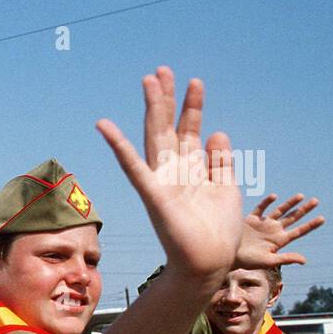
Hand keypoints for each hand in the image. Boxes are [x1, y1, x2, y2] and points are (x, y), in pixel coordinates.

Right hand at [96, 66, 239, 283]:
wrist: (208, 263)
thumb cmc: (217, 233)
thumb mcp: (227, 189)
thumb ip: (220, 162)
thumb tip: (217, 132)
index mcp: (192, 171)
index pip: (190, 131)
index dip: (192, 107)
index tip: (194, 82)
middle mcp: (174, 172)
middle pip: (169, 127)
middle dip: (167, 99)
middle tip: (162, 70)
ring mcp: (161, 181)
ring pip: (155, 137)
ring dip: (152, 108)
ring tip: (149, 80)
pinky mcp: (153, 194)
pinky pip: (133, 167)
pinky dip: (119, 146)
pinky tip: (105, 126)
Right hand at [237, 193, 325, 270]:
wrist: (227, 255)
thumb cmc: (247, 261)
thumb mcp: (268, 261)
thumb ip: (285, 258)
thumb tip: (304, 260)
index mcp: (279, 241)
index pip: (299, 231)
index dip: (311, 225)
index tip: (322, 218)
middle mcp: (273, 231)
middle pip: (293, 218)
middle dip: (305, 210)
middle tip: (316, 201)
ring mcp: (263, 224)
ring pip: (280, 211)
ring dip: (290, 203)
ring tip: (301, 196)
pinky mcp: (251, 219)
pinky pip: (261, 208)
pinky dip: (267, 202)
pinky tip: (275, 196)